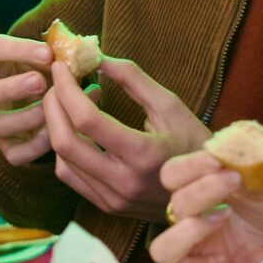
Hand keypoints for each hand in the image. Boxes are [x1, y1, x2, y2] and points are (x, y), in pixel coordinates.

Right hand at [0, 34, 54, 164]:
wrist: (51, 101)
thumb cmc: (48, 71)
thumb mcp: (51, 59)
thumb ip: (60, 57)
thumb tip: (78, 59)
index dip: (16, 50)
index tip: (48, 53)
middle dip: (9, 89)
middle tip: (39, 82)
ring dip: (23, 118)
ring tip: (50, 110)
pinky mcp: (6, 147)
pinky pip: (13, 153)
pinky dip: (34, 146)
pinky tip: (54, 133)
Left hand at [42, 58, 209, 218]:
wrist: (209, 192)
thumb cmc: (194, 143)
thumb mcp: (170, 105)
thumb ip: (132, 78)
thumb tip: (95, 56)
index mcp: (143, 154)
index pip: (87, 120)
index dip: (67, 89)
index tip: (61, 66)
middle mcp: (123, 182)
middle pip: (64, 142)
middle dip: (52, 105)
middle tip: (58, 82)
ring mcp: (112, 199)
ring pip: (62, 160)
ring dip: (57, 125)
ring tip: (74, 101)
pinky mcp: (106, 206)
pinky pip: (70, 176)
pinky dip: (65, 148)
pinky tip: (79, 130)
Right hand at [148, 151, 262, 262]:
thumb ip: (247, 164)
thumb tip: (227, 146)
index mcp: (206, 191)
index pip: (173, 175)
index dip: (187, 167)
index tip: (215, 161)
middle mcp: (198, 220)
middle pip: (171, 207)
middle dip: (198, 192)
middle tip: (231, 184)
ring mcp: (203, 253)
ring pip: (161, 249)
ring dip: (184, 233)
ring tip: (218, 220)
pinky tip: (211, 262)